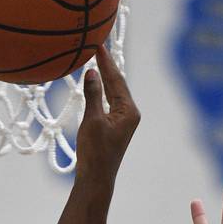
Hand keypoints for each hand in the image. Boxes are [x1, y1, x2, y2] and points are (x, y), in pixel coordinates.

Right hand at [75, 45, 139, 185]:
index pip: (117, 79)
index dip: (106, 62)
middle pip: (117, 83)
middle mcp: (130, 113)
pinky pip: (109, 101)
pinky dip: (101, 90)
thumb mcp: (92, 121)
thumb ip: (93, 95)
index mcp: (129, 111)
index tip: (98, 44)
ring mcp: (123, 120)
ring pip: (113, 92)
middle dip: (107, 66)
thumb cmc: (95, 153)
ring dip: (104, 77)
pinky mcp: (115, 126)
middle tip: (98, 46)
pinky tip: (96, 82)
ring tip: (97, 59)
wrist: (96, 179)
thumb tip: (92, 73)